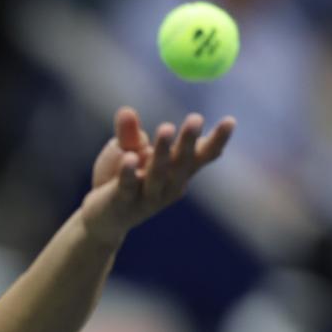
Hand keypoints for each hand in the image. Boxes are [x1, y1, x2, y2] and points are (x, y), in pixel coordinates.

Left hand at [79, 106, 235, 243]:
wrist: (101, 221)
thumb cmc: (120, 182)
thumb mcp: (126, 153)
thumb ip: (129, 134)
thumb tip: (126, 110)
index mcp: (176, 172)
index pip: (200, 156)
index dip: (216, 141)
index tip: (230, 121)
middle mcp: (167, 187)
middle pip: (181, 163)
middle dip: (188, 141)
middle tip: (196, 118)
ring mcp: (146, 198)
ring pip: (157, 175)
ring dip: (163, 153)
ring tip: (167, 128)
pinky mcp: (122, 204)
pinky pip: (127, 186)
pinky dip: (129, 173)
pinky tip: (129, 158)